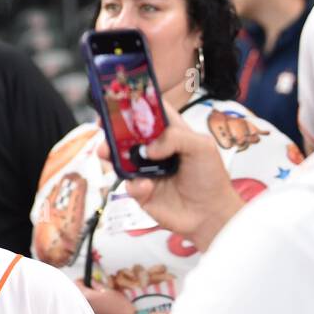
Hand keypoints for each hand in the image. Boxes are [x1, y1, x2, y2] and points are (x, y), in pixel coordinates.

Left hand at [74, 278, 135, 313]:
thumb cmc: (122, 310)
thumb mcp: (111, 292)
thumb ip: (98, 285)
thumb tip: (92, 281)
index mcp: (87, 297)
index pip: (76, 284)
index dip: (82, 280)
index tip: (88, 281)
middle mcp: (82, 309)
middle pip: (78, 297)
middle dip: (85, 293)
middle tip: (95, 292)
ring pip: (82, 308)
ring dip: (88, 304)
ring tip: (100, 305)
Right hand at [103, 101, 244, 251]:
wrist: (210, 215)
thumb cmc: (210, 178)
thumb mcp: (202, 147)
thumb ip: (176, 137)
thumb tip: (148, 148)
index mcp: (170, 133)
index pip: (150, 112)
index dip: (136, 103)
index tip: (120, 98)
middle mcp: (155, 149)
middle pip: (128, 133)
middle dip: (113, 128)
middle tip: (103, 124)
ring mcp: (146, 170)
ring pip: (120, 158)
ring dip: (111, 153)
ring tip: (107, 152)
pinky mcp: (141, 191)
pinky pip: (129, 184)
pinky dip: (135, 184)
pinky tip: (147, 186)